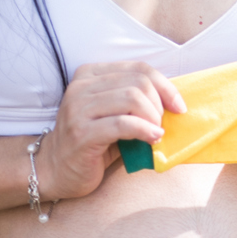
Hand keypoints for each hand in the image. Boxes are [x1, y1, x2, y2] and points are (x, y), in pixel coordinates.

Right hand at [39, 62, 185, 199]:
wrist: (57, 169)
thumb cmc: (95, 142)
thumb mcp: (116, 114)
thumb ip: (137, 101)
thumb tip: (176, 102)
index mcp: (91, 74)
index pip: (139, 68)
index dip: (166, 86)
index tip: (179, 107)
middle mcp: (81, 87)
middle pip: (138, 83)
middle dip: (159, 105)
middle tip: (161, 125)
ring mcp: (78, 109)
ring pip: (131, 99)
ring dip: (153, 118)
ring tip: (156, 133)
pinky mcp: (81, 133)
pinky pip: (123, 124)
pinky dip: (145, 130)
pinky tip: (153, 139)